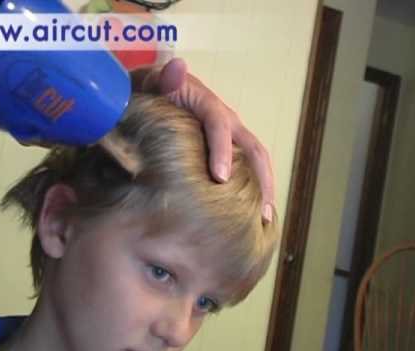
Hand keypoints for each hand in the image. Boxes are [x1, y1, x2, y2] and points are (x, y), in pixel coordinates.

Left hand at [131, 58, 274, 223]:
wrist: (151, 96)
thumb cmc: (151, 94)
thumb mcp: (152, 83)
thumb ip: (163, 78)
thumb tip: (176, 67)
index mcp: (206, 104)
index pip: (219, 124)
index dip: (222, 150)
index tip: (219, 177)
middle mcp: (225, 121)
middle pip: (253, 149)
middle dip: (261, 179)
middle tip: (260, 212)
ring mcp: (229, 137)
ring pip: (255, 161)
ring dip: (263, 189)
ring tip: (264, 220)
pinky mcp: (226, 150)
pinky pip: (246, 169)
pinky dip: (253, 189)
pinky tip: (251, 214)